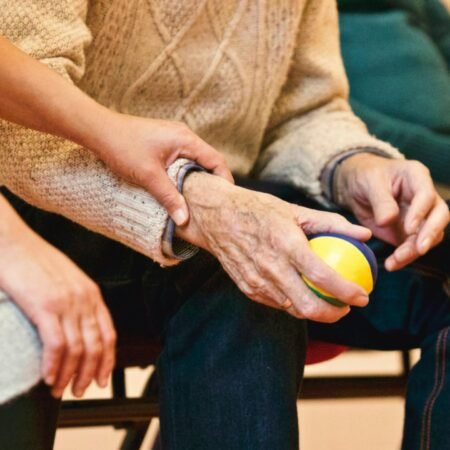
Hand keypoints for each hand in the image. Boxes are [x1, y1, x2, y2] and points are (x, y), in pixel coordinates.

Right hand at [0, 197, 115, 397]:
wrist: (13, 242)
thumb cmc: (35, 260)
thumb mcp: (66, 279)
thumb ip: (76, 301)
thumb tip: (75, 327)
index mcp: (92, 294)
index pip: (109, 334)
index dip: (107, 361)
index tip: (101, 379)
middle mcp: (84, 299)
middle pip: (96, 346)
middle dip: (89, 374)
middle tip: (80, 391)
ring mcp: (67, 303)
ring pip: (78, 349)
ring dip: (70, 375)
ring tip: (60, 389)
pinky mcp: (45, 306)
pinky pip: (56, 345)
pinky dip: (54, 366)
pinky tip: (48, 377)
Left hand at [88, 113, 233, 225]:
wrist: (98, 130)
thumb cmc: (123, 147)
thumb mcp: (148, 176)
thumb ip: (169, 197)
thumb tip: (184, 220)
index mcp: (185, 139)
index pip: (216, 160)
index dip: (224, 180)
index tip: (226, 199)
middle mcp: (183, 136)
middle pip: (208, 160)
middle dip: (212, 181)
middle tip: (214, 203)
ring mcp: (173, 138)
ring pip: (194, 161)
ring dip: (197, 178)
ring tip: (198, 199)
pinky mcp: (163, 142)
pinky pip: (182, 159)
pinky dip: (185, 173)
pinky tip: (180, 188)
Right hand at [176, 173, 371, 322]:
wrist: (216, 217)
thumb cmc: (258, 210)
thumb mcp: (295, 209)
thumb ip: (332, 223)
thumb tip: (364, 234)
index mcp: (285, 244)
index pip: (322, 276)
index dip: (347, 292)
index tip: (363, 296)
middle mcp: (270, 267)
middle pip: (308, 306)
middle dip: (334, 314)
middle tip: (347, 307)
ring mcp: (256, 281)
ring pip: (292, 309)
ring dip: (315, 311)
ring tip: (328, 302)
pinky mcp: (247, 288)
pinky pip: (277, 304)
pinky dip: (293, 303)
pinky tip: (302, 294)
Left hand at [334, 154, 448, 270]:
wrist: (356, 187)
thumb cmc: (366, 176)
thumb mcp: (370, 182)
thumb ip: (381, 201)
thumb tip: (387, 221)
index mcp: (416, 177)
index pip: (427, 195)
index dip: (420, 212)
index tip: (408, 228)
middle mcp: (424, 197)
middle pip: (439, 216)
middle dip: (430, 234)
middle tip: (419, 249)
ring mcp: (419, 216)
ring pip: (428, 235)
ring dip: (415, 251)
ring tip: (396, 260)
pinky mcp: (409, 232)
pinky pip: (413, 247)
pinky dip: (404, 257)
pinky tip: (392, 264)